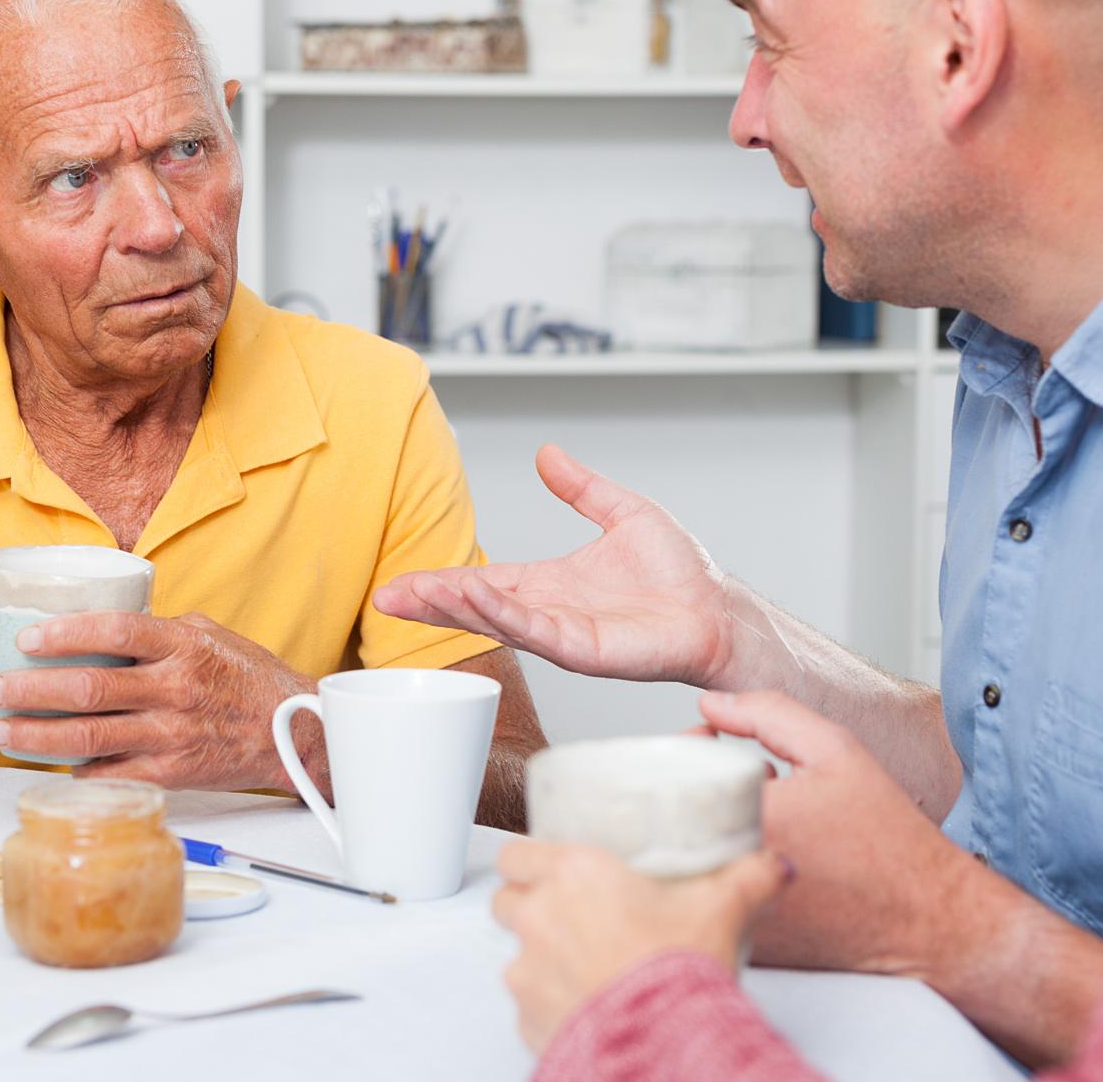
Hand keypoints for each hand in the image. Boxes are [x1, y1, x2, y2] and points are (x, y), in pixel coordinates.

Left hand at [0, 611, 314, 790]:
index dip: (65, 633)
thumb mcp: (209, 635)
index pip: (114, 630)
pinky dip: (73, 769)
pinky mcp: (170, 773)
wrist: (292, 733)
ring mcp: (170, 735)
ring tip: (2, 731)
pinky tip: (48, 761)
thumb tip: (102, 628)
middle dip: (29, 690)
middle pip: (86, 688)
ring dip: (34, 736)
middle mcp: (173, 690)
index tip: (28, 638)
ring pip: (86, 737)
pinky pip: (108, 773)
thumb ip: (158, 631)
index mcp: (182, 646)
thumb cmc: (248, 679)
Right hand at [372, 444, 734, 686]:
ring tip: (415, 596)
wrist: (717, 608)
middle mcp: (549, 612)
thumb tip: (547, 453)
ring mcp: (563, 634)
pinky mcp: (584, 650)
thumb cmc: (680, 573)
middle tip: (386, 596)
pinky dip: (502, 616)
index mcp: (550, 583)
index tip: (401, 580)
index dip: (442, 581)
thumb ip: (581, 487)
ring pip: (497, 620)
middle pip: (477, 605)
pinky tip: (474, 601)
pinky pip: (536, 631)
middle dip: (431, 602)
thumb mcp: (621, 513)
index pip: (484, 580)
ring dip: (455, 608)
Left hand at [495, 840, 791, 1053]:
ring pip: (515, 955)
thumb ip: (750, 878)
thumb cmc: (681, 972)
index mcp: (574, 876)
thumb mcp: (723, 910)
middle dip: (529, 905)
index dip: (528, 860)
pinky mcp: (528, 1018)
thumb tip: (775, 865)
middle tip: (568, 915)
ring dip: (540, 958)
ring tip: (583, 966)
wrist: (669, 1044)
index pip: (517, 853)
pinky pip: (528, 1005)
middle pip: (506, 900)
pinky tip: (586, 1005)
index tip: (548, 868)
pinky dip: (549, 1004)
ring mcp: (528, 971)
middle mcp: (541, 917)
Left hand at [699, 690, 989, 980]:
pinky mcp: (743, 947)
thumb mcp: (837, 752)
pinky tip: (752, 857)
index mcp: (749, 825)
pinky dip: (715, 875)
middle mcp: (733, 879)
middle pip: (668, 825)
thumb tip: (709, 705)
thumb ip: (768, 714)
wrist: (930, 922)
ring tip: (737, 815)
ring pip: (683, 866)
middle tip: (716, 777)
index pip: (672, 780)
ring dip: (697, 835)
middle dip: (685, 793)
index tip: (705, 745)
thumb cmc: (890, 841)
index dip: (681, 755)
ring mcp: (734, 920)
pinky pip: (706, 903)